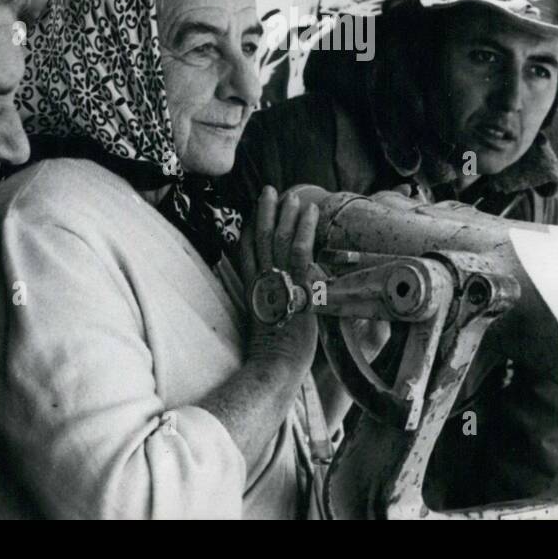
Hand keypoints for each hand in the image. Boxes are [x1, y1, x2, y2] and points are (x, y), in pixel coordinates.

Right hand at [240, 186, 318, 370]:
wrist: (275, 367)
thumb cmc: (274, 355)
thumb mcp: (267, 324)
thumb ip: (272, 304)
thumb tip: (282, 294)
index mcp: (253, 290)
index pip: (247, 251)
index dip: (251, 228)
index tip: (256, 211)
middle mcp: (262, 282)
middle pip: (261, 238)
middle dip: (266, 212)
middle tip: (270, 190)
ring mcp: (278, 283)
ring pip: (280, 240)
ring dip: (287, 215)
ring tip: (292, 196)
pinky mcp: (296, 287)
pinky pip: (300, 252)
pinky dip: (305, 229)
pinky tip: (310, 212)